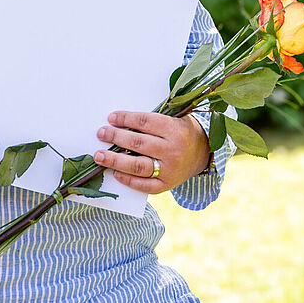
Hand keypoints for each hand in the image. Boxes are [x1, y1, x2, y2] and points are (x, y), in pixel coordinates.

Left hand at [91, 111, 210, 194]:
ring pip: (137, 165)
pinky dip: (128, 180)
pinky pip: (144, 185)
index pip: (145, 121)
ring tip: (99, 155)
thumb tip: (121, 121)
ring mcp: (170, 170)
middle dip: (116, 137)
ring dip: (115, 160)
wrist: (204, 154)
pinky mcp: (168, 185)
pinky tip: (115, 173)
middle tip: (101, 133)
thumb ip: (153, 119)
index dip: (126, 118)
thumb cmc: (183, 132)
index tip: (111, 118)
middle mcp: (173, 150)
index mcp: (175, 130)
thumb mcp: (175, 119)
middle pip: (138, 143)